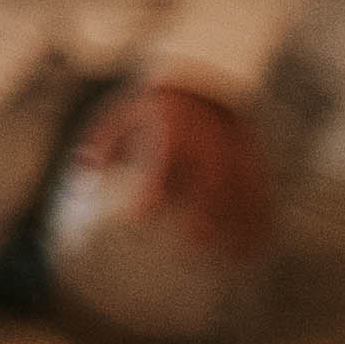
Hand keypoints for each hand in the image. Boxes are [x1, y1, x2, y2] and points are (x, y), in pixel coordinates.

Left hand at [75, 81, 275, 266]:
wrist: (201, 85)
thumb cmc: (152, 108)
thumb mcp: (122, 114)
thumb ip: (102, 141)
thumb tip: (81, 169)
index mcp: (171, 129)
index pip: (161, 162)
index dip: (149, 191)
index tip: (136, 220)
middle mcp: (207, 141)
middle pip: (212, 180)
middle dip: (207, 213)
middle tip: (194, 246)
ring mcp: (235, 151)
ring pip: (246, 191)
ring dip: (242, 224)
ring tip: (234, 258)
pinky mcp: (253, 159)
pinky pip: (263, 191)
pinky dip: (263, 219)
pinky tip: (259, 246)